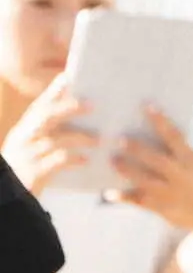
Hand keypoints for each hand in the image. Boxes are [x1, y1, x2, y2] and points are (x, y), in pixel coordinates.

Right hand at [1, 75, 97, 196]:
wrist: (10, 196)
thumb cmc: (30, 166)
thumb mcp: (35, 145)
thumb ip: (54, 129)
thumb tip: (88, 109)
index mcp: (25, 127)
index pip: (40, 104)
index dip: (54, 90)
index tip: (69, 76)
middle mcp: (23, 137)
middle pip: (45, 117)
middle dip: (69, 108)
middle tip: (93, 104)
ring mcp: (26, 155)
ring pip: (55, 139)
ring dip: (81, 137)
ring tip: (101, 139)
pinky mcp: (31, 173)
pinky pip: (56, 162)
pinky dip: (74, 159)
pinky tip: (86, 160)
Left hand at [109, 106, 192, 231]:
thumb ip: (180, 152)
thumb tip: (158, 134)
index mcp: (190, 159)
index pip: (174, 136)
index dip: (160, 121)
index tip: (146, 107)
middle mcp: (180, 174)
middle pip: (156, 159)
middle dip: (137, 149)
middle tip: (119, 139)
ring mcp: (170, 192)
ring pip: (145, 179)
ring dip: (127, 170)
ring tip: (112, 160)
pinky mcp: (161, 207)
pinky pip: (139, 201)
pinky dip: (124, 197)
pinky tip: (108, 193)